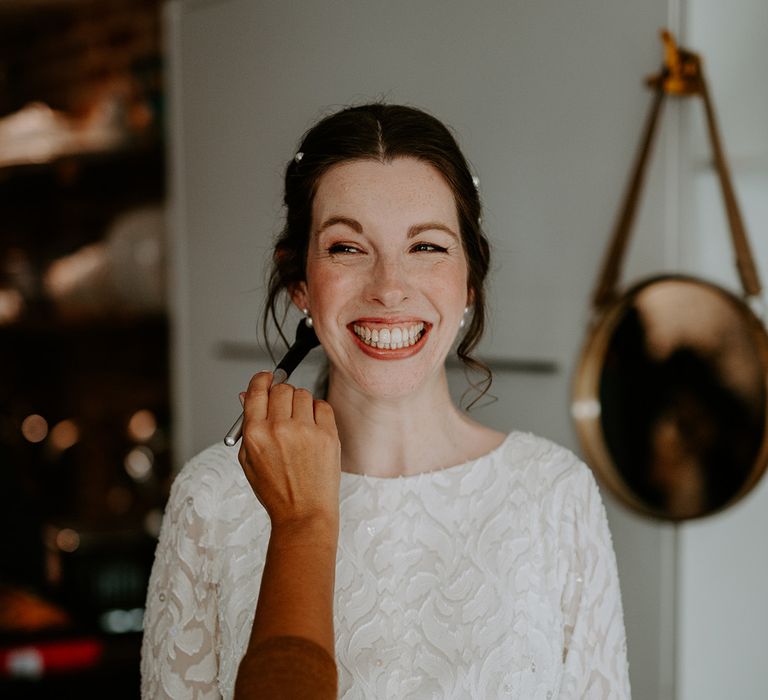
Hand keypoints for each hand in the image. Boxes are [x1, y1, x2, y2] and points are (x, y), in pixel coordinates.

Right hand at [238, 372, 340, 533]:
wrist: (304, 514)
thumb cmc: (277, 491)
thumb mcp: (250, 460)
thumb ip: (248, 426)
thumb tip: (248, 396)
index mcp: (255, 434)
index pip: (257, 390)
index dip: (261, 379)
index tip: (266, 377)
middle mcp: (279, 428)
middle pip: (281, 389)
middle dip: (281, 395)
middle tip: (284, 409)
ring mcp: (305, 430)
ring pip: (303, 394)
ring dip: (300, 404)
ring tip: (299, 425)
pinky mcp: (327, 434)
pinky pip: (322, 405)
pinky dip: (318, 412)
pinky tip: (313, 430)